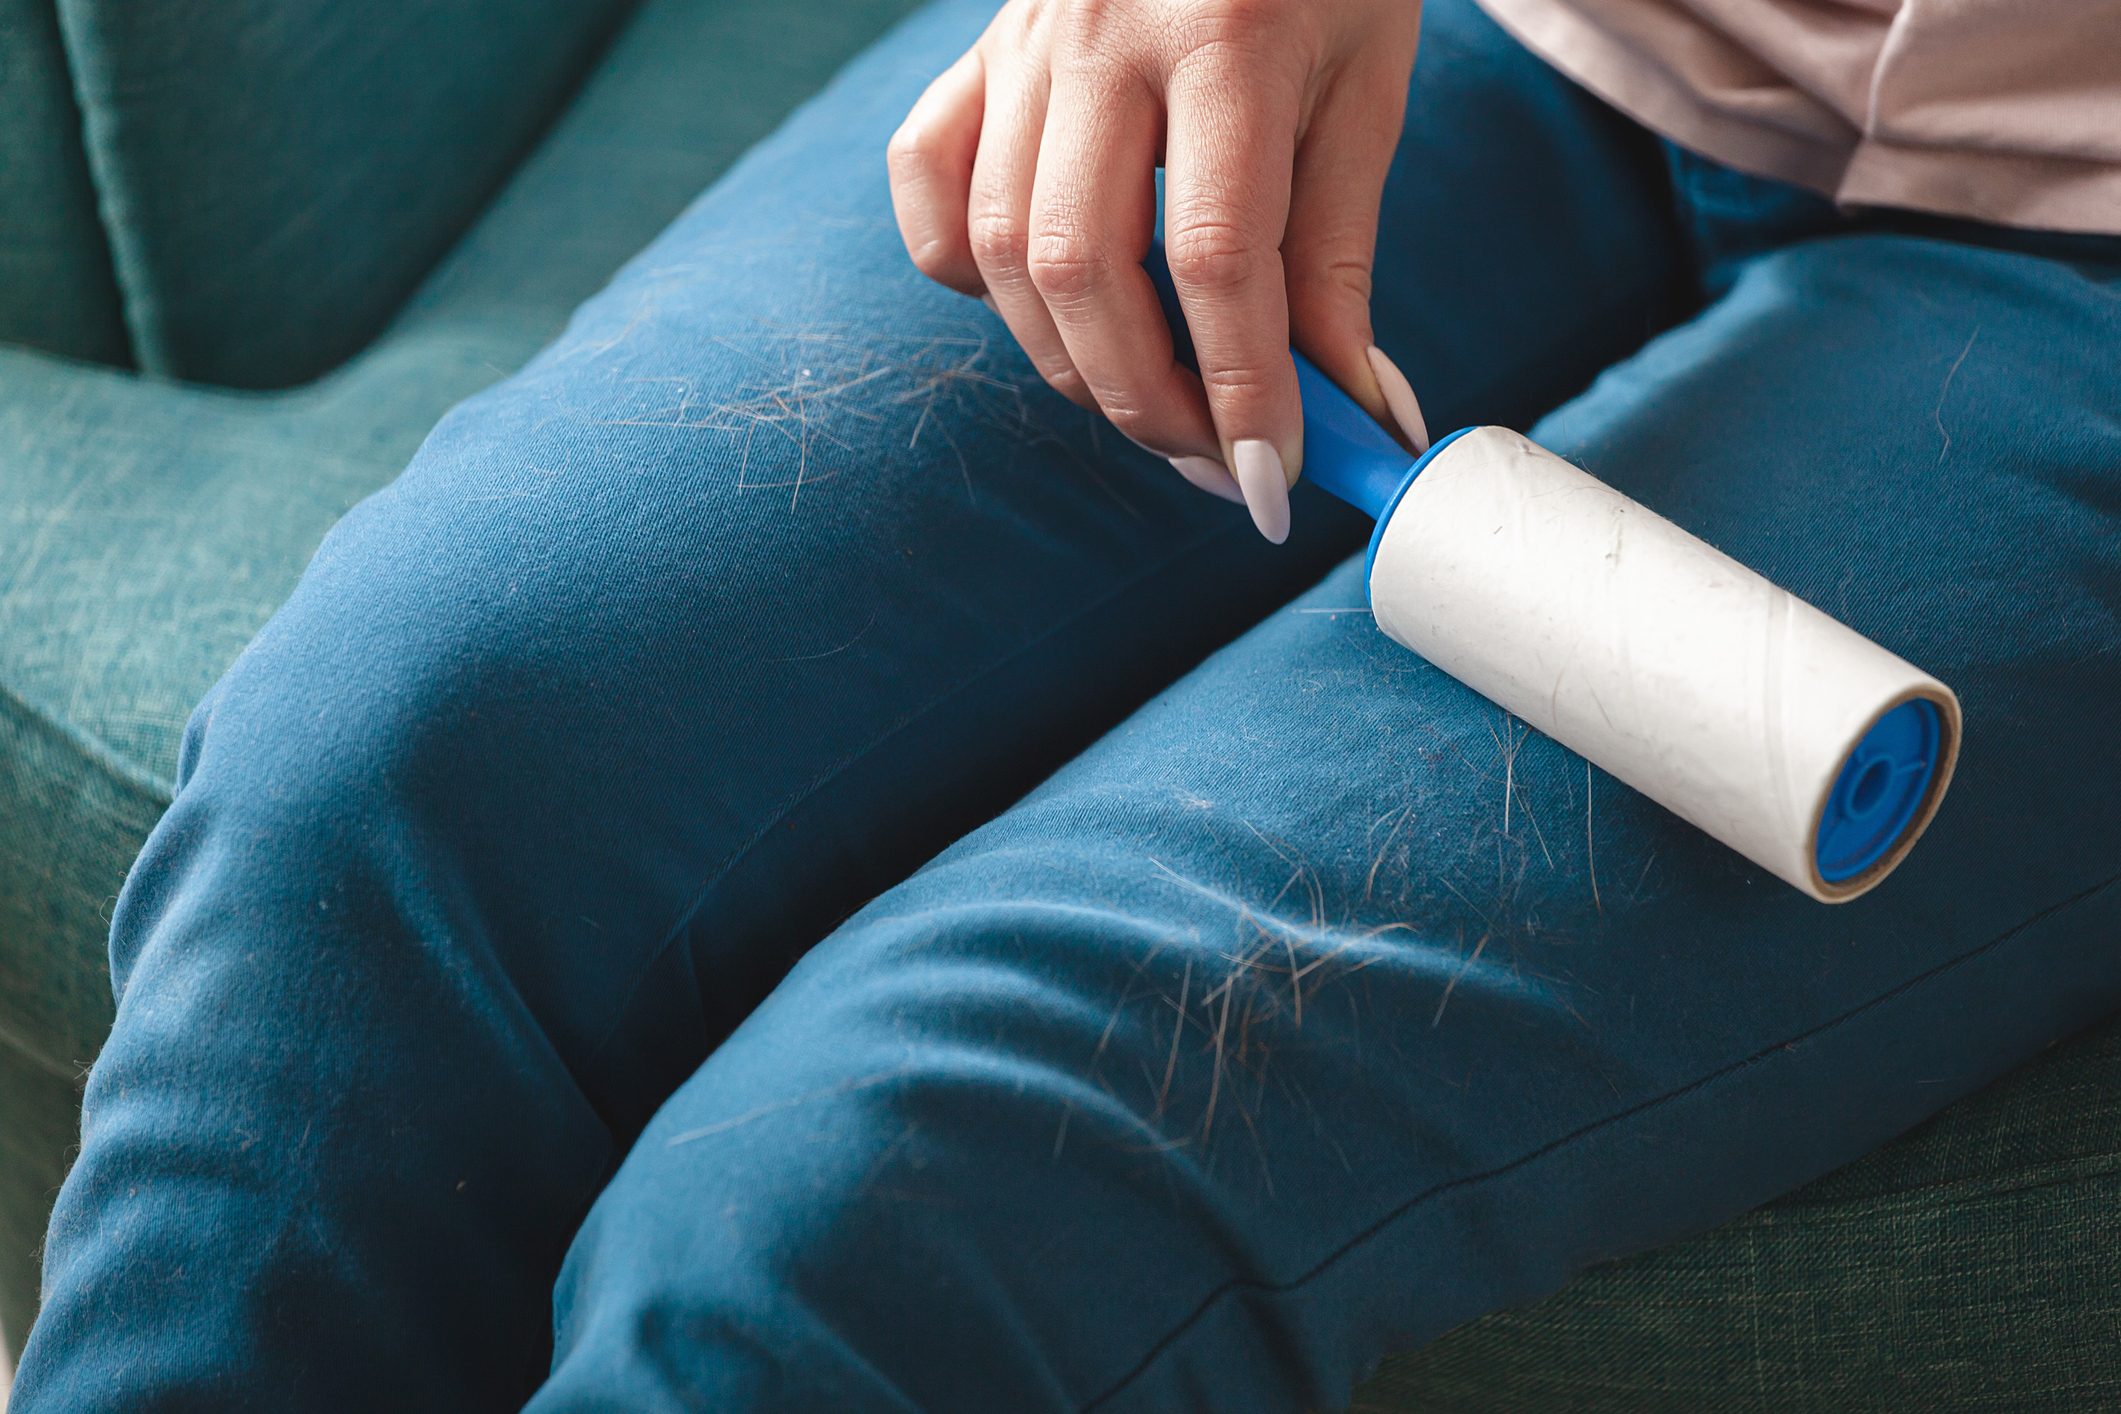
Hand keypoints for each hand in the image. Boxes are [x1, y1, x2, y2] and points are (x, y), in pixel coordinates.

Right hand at [887, 0, 1420, 540]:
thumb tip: (1357, 418)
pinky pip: (928, 184)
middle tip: (1214, 459)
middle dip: (1146, 399)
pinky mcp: (978, 52)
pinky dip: (966, 270)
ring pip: (998, 249)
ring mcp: (1022, 41)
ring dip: (1069, 362)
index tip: (1276, 479)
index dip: (1240, 391)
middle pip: (1080, 269)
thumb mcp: (1364, 96)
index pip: (1214, 259)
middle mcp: (1102, 34)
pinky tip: (1043, 305)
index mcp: (1226, 36)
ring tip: (1150, 405)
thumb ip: (1340, 260)